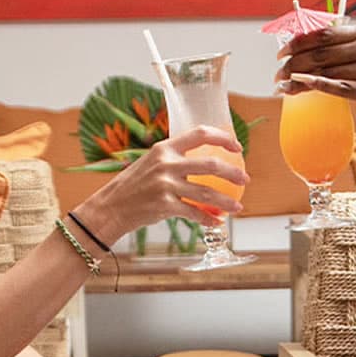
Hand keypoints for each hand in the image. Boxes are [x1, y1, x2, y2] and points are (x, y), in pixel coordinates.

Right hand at [73, 125, 247, 237]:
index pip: (200, 134)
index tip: (237, 146)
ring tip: (238, 208)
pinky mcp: (164, 206)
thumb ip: (175, 159)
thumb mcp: (151, 162)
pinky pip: (193, 213)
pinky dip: (208, 219)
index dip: (223, 138)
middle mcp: (166, 164)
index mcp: (164, 148)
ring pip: (206, 193)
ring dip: (226, 202)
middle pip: (210, 164)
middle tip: (245, 180)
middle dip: (233, 173)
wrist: (111, 207)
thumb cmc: (134, 185)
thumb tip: (206, 161)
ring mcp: (165, 185)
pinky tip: (217, 222)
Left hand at [275, 26, 355, 130]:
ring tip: (283, 85)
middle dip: (293, 62)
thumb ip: (346, 46)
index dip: (298, 41)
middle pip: (320, 53)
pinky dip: (315, 85)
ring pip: (325, 71)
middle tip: (277, 73)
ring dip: (299, 78)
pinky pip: (337, 87)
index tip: (281, 51)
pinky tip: (299, 86)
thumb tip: (308, 49)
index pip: (323, 34)